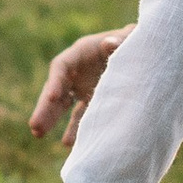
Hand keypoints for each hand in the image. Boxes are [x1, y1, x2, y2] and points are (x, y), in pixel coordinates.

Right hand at [30, 27, 132, 142]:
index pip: (61, 66)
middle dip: (45, 106)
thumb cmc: (135, 41)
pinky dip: (75, 128)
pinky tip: (68, 144)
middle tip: (34, 125)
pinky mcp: (93, 99)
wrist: (147, 53)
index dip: (55, 81)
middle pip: (56, 88)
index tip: (53, 98)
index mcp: (82, 52)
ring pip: (63, 104)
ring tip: (38, 134)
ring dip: (51, 118)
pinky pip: (80, 115)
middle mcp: (78, 70)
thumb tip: (108, 43)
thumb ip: (121, 40)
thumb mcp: (129, 39)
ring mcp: (84, 86)